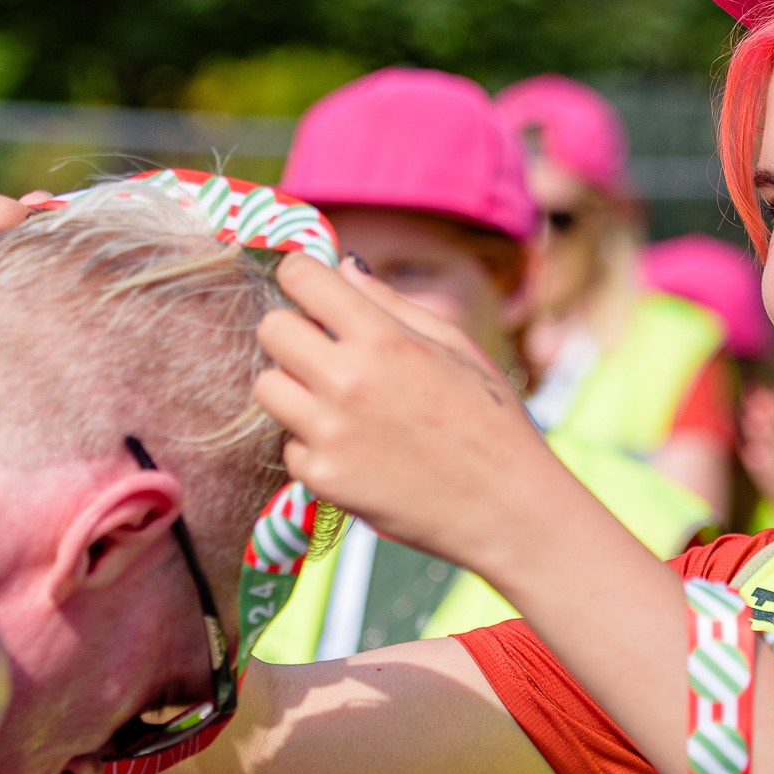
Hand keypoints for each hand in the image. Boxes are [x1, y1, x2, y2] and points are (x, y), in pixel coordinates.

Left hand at [256, 254, 569, 576]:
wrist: (505, 506)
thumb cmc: (490, 420)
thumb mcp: (455, 346)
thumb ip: (393, 304)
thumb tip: (343, 267)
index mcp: (384, 339)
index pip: (300, 277)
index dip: (300, 275)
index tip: (308, 289)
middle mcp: (347, 381)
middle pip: (270, 329)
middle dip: (292, 332)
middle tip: (323, 350)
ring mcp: (330, 433)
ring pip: (267, 387)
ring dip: (293, 388)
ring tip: (337, 403)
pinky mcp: (323, 478)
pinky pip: (290, 446)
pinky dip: (315, 446)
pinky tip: (356, 450)